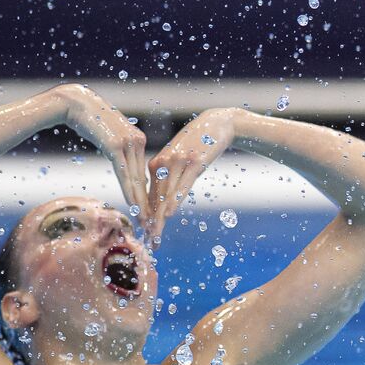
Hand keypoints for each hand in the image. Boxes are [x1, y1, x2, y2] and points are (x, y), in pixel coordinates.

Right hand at [50, 84, 150, 215]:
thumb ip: (120, 150)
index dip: (147, 193)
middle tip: (152, 221)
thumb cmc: (90, 119)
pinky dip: (129, 190)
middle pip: (144, 178)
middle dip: (147, 202)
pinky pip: (124, 173)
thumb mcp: (110, 136)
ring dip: (140, 201)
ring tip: (145, 219)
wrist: (75, 102)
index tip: (150, 209)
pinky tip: (133, 203)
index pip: (144, 172)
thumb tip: (125, 165)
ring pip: (136, 178)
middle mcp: (138, 141)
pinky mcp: (116, 146)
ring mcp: (128, 143)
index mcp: (139, 140)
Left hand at [144, 109, 235, 241]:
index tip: (146, 234)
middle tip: (149, 241)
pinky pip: (183, 185)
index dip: (148, 216)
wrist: (218, 123)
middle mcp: (164, 163)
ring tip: (156, 234)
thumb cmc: (199, 143)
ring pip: (166, 195)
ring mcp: (179, 162)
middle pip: (155, 198)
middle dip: (152, 222)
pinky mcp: (194, 162)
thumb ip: (170, 177)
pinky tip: (170, 214)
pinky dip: (175, 200)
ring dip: (160, 217)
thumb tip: (165, 201)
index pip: (149, 196)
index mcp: (156, 163)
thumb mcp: (181, 160)